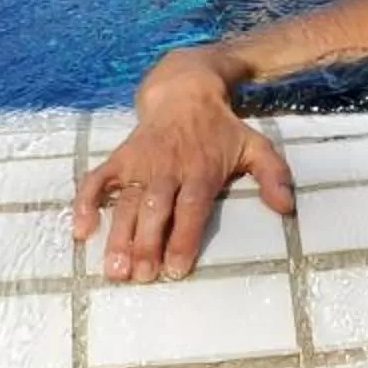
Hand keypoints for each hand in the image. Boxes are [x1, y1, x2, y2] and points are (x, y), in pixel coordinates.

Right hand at [71, 83, 295, 281]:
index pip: (192, 208)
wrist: (185, 90)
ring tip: (113, 270)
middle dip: (147, 244)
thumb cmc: (222, 129)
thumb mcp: (255, 146)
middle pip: (156, 209)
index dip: (183, 238)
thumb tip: (287, 208)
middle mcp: (169, 167)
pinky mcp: (120, 157)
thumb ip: (274, 175)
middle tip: (141, 277)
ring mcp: (141, 162)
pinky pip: (98, 180)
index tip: (175, 269)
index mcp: (202, 169)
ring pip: (128, 202)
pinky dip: (86, 203)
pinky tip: (80, 231)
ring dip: (118, 236)